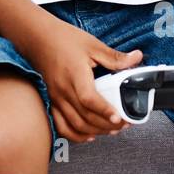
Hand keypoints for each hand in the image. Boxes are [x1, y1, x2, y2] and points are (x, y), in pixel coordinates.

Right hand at [27, 15, 143, 143]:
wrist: (37, 37)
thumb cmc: (62, 38)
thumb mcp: (92, 44)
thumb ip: (114, 56)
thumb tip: (136, 58)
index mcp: (75, 75)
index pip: (89, 99)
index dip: (104, 111)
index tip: (119, 118)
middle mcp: (63, 90)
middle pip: (85, 117)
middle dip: (107, 125)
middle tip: (125, 124)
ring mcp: (56, 98)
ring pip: (75, 124)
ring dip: (95, 131)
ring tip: (111, 130)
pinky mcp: (52, 101)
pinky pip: (61, 125)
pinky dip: (75, 135)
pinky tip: (88, 136)